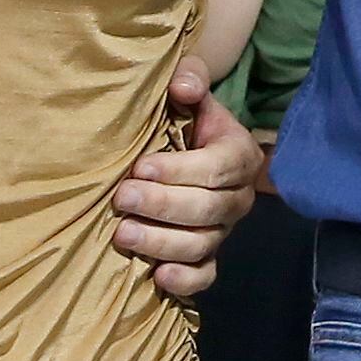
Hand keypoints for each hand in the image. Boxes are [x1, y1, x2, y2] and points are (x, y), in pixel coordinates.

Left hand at [116, 61, 265, 299]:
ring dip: (161, 242)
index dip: (178, 170)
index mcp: (239, 154)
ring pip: (201, 244)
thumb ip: (191, 79)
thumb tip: (182, 88)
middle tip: (122, 197)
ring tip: (123, 234)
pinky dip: (185, 280)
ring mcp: (223, 230)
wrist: (190, 147)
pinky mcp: (209, 255)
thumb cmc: (186, 117)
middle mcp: (237, 197)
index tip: (139, 166)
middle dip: (162, 205)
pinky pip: (205, 276)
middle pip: (207, 209)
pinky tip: (157, 276)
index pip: (216, 168)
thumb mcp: (191, 91)